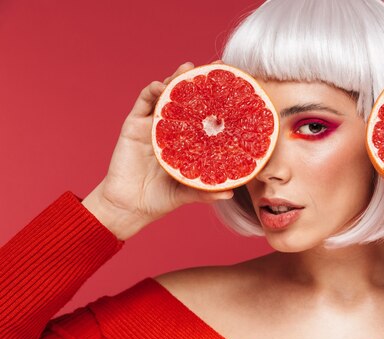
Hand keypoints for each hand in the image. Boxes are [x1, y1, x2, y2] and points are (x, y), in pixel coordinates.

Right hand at [83, 61, 231, 239]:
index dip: (216, 100)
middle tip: (214, 66)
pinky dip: (152, 91)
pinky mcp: (134, 125)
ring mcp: (152, 125)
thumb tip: (231, 193)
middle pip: (186, 99)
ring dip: (175, 79)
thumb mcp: (187, 193)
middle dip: (197, 81)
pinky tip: (162, 86)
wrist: (129, 207)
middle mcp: (171, 129)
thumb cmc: (160, 199)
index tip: (233, 85)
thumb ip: (206, 191)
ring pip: (166, 94)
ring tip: (187, 68)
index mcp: (187, 141)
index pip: (204, 115)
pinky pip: (143, 103)